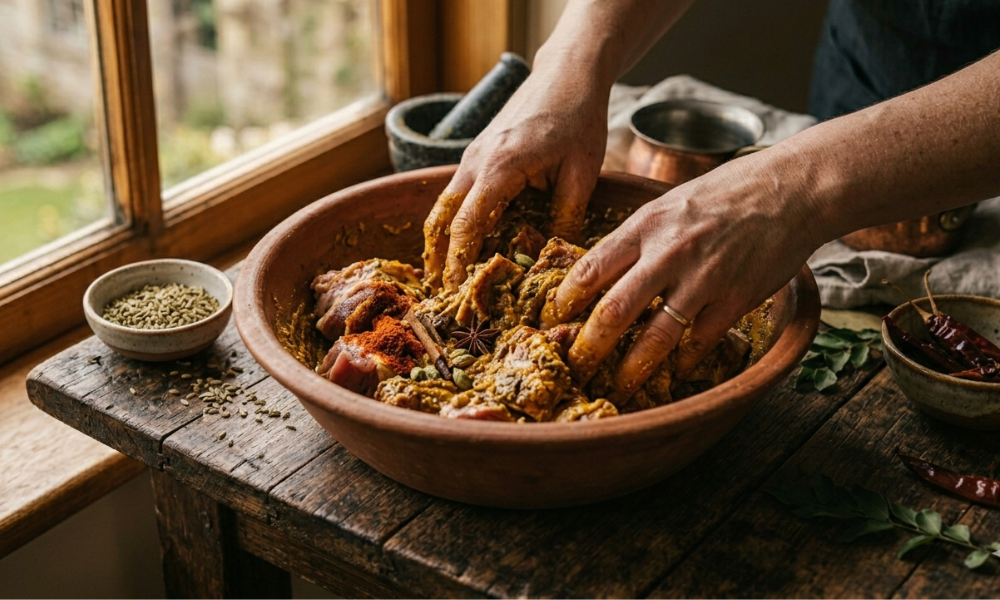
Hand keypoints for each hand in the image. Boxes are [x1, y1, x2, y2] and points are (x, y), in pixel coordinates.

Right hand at [422, 65, 610, 291]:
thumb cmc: (579, 118)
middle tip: (443, 292)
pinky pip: (456, 192)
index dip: (459, 261)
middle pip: (441, 217)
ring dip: (441, 240)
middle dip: (438, 257)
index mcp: (500, 167)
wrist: (568, 73)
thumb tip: (559, 260)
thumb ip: (567, 217)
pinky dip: (452, 220)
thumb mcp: (583, 172)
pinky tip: (463, 243)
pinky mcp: (477, 153)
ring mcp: (472, 155)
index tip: (457, 290)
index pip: (467, 224)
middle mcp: (476, 161)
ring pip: (442, 204)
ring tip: (445, 275)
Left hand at [542, 152, 820, 401]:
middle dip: (590, 345)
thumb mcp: (670, 203)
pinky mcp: (734, 299)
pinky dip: (685, 360)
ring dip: (633, 367)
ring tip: (619, 387)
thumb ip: (638, 236)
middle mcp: (669, 252)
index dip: (567, 300)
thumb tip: (602, 270)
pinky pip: (700, 341)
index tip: (554, 321)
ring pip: (656, 335)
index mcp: (646, 224)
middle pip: (615, 309)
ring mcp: (703, 278)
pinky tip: (675, 371)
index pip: (591, 268)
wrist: (790, 190)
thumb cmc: (726, 192)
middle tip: (576, 367)